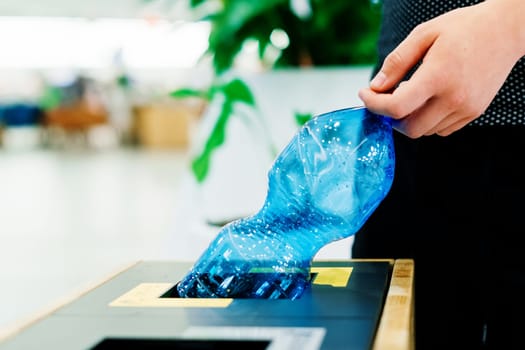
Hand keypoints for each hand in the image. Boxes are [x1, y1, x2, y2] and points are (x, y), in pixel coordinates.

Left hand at [359, 0, 524, 137]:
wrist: (505, 31)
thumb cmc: (463, 28)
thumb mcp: (424, 34)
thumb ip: (397, 62)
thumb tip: (375, 87)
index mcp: (438, 76)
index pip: (397, 107)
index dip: (374, 105)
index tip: (365, 95)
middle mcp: (454, 98)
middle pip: (409, 128)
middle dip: (391, 118)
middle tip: (386, 98)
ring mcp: (466, 109)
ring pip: (425, 131)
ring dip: (410, 119)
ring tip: (411, 93)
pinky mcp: (473, 113)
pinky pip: (441, 130)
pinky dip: (428, 121)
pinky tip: (429, 100)